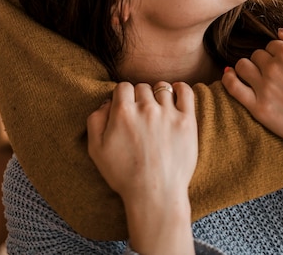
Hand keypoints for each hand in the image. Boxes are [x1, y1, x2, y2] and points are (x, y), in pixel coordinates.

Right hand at [87, 81, 196, 254]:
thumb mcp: (96, 150)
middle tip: (141, 115)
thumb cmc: (124, 175)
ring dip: (158, 95)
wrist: (155, 195)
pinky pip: (186, 92)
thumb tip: (107, 102)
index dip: (123, 96)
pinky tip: (176, 95)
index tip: (126, 107)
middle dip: (140, 97)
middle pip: (142, 87)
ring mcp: (168, 113)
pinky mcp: (187, 121)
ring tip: (158, 110)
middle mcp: (146, 108)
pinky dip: (180, 89)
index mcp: (123, 112)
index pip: (123, 86)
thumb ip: (95, 120)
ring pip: (162, 88)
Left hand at [222, 29, 282, 197]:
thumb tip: (278, 31)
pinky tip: (230, 76)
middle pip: (256, 55)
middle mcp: (274, 67)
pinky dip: (228, 79)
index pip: (270, 45)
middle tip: (275, 76)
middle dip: (263, 62)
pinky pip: (232, 87)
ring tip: (255, 78)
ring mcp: (264, 87)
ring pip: (242, 66)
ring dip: (246, 69)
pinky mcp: (258, 107)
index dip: (277, 54)